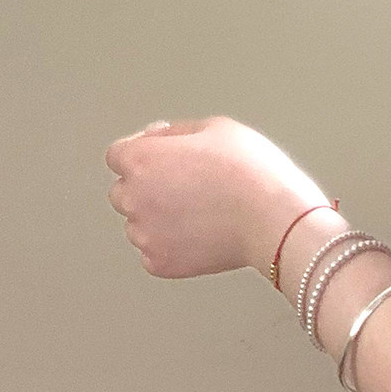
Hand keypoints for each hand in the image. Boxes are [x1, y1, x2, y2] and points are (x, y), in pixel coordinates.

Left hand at [105, 117, 328, 278]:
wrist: (272, 217)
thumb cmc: (249, 168)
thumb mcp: (216, 127)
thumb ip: (175, 132)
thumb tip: (156, 138)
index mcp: (142, 160)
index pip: (118, 154)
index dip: (141, 150)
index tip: (163, 154)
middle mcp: (134, 199)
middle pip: (123, 190)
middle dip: (146, 184)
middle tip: (187, 181)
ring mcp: (144, 235)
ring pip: (138, 222)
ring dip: (157, 214)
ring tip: (199, 208)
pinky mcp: (159, 264)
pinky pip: (153, 249)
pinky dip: (170, 242)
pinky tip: (200, 229)